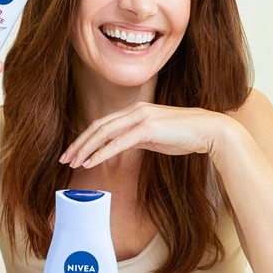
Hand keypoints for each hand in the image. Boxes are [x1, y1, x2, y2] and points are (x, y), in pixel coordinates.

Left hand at [58, 102, 228, 168]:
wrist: (208, 130)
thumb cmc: (185, 135)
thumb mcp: (156, 135)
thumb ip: (138, 137)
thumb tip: (124, 146)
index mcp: (135, 110)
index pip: (103, 123)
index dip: (85, 137)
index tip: (74, 151)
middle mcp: (135, 110)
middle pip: (97, 126)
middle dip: (79, 143)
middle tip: (65, 157)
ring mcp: (141, 118)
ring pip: (104, 133)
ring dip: (85, 148)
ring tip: (73, 162)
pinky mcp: (148, 129)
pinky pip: (118, 142)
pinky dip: (102, 153)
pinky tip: (91, 162)